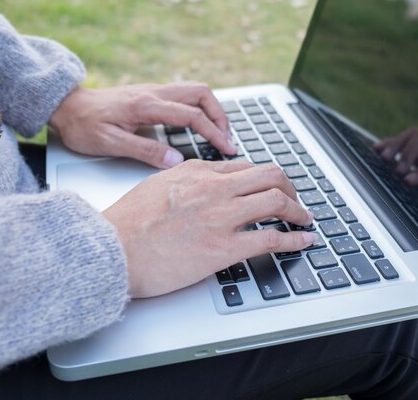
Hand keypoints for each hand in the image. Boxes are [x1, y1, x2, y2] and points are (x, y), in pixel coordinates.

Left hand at [49, 82, 235, 167]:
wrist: (66, 107)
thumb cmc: (83, 126)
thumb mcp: (111, 143)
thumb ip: (145, 151)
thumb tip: (176, 159)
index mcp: (147, 105)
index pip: (192, 115)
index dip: (214, 132)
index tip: (227, 149)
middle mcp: (154, 93)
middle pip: (201, 94)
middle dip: (220, 116)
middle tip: (227, 139)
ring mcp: (153, 91)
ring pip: (195, 91)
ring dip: (212, 110)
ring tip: (218, 133)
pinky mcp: (150, 95)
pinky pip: (184, 95)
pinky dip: (200, 108)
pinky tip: (199, 124)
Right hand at [102, 160, 317, 297]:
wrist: (113, 249)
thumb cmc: (127, 222)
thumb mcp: (157, 184)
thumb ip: (187, 178)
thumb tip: (208, 178)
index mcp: (198, 173)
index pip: (246, 167)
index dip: (267, 177)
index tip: (274, 187)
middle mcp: (215, 189)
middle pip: (270, 177)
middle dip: (290, 187)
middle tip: (296, 200)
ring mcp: (221, 217)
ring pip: (277, 202)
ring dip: (298, 211)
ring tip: (305, 219)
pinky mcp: (223, 248)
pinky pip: (271, 238)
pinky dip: (295, 239)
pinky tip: (304, 241)